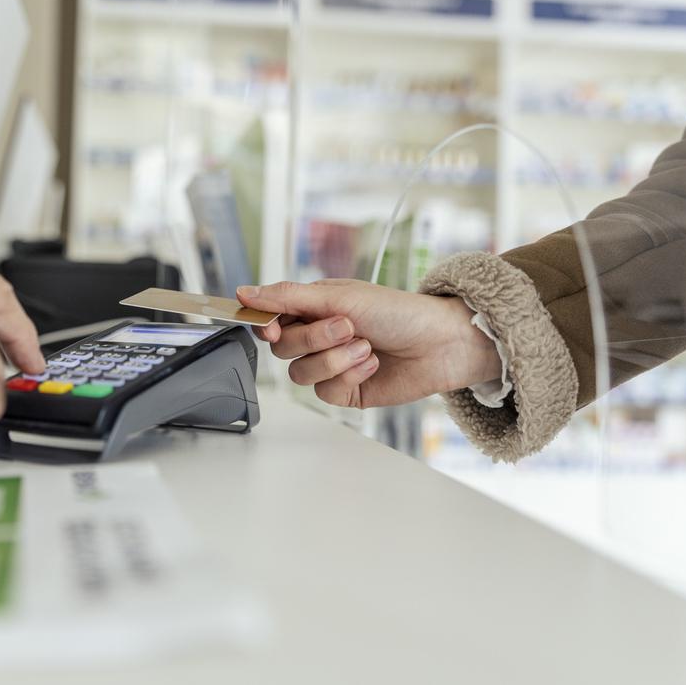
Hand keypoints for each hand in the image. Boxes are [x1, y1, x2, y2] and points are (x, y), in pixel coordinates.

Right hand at [237, 280, 499, 409]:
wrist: (440, 343)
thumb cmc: (397, 311)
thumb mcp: (339, 296)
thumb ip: (288, 297)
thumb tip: (245, 293)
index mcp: (312, 307)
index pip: (270, 318)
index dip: (267, 324)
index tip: (274, 326)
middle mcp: (317, 336)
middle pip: (284, 348)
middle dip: (316, 338)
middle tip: (347, 326)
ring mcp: (330, 365)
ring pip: (301, 373)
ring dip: (336, 359)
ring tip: (366, 346)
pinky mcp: (345, 390)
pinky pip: (325, 392)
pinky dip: (351, 375)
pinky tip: (373, 364)